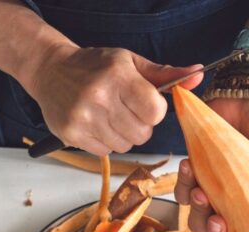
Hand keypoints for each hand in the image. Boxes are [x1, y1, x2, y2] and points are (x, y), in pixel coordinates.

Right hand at [22, 45, 202, 154]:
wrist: (51, 71)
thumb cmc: (94, 66)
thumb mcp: (130, 62)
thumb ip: (165, 73)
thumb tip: (198, 75)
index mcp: (118, 76)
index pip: (155, 111)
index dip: (154, 111)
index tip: (145, 103)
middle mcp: (99, 98)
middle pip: (142, 134)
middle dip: (140, 125)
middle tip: (126, 110)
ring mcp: (83, 119)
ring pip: (125, 146)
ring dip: (123, 135)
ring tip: (110, 117)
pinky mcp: (72, 135)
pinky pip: (105, 152)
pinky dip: (106, 142)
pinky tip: (97, 124)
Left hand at [175, 99, 248, 231]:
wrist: (248, 99)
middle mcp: (233, 206)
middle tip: (217, 219)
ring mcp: (213, 192)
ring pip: (195, 219)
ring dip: (196, 209)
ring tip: (201, 189)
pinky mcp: (195, 175)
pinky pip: (181, 191)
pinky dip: (182, 183)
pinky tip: (189, 167)